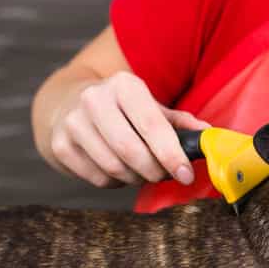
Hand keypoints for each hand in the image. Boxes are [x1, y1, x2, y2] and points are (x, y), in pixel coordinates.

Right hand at [48, 71, 208, 187]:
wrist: (67, 103)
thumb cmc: (121, 109)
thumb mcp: (150, 106)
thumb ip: (180, 122)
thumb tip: (208, 135)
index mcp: (123, 85)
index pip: (152, 125)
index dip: (172, 154)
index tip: (186, 174)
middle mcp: (94, 99)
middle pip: (131, 151)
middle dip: (154, 171)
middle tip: (163, 175)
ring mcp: (73, 122)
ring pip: (114, 168)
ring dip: (135, 178)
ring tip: (141, 170)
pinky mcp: (60, 145)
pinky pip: (97, 178)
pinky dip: (114, 182)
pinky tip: (116, 168)